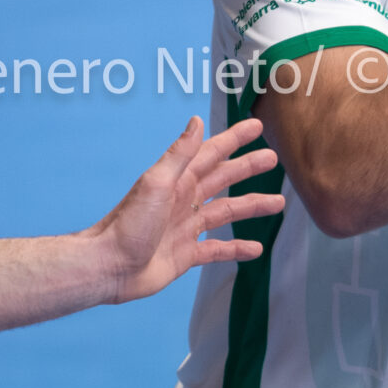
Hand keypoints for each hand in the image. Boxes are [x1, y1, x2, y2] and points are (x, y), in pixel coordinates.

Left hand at [86, 117, 282, 304]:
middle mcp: (184, 200)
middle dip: (248, 168)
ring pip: (227, 212)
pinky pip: (218, 249)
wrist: (109, 266)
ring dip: (251, 207)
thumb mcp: (156, 183)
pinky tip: (256, 249)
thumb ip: (179, 154)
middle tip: (273, 159)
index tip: (256, 126)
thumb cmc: (128, 224)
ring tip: (278, 204)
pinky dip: (237, 248)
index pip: (212, 152)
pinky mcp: (186, 254)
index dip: (235, 139)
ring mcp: (186, 227)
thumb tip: (196, 120)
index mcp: (178, 180)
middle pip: (224, 179)